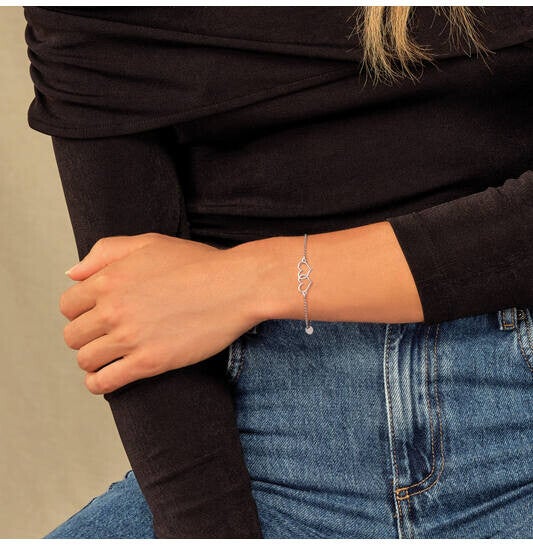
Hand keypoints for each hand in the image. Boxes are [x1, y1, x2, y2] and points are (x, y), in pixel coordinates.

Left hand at [60, 233, 258, 393]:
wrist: (234, 286)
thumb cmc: (197, 263)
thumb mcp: (148, 242)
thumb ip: (104, 252)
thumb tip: (72, 274)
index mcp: (110, 279)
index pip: (68, 305)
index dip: (80, 311)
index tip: (95, 315)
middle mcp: (113, 309)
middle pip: (73, 335)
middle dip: (86, 336)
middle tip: (105, 335)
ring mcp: (130, 338)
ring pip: (85, 360)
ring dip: (93, 360)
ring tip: (109, 356)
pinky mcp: (149, 362)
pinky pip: (104, 382)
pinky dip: (99, 383)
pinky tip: (108, 376)